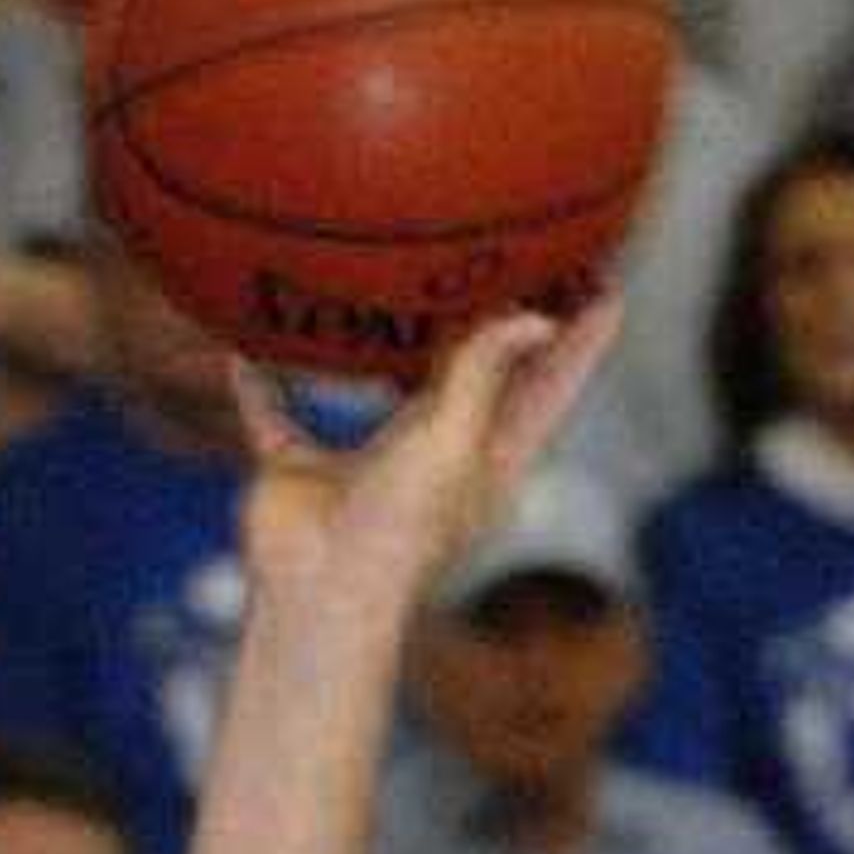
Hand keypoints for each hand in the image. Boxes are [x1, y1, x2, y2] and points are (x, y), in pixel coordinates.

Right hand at [222, 299, 623, 649]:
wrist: (316, 594)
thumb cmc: (396, 529)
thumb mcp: (451, 440)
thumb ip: (484, 370)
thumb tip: (536, 316)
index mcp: (487, 463)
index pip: (548, 390)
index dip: (580, 343)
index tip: (609, 289)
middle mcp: (433, 460)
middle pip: (479, 380)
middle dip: (501, 327)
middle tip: (525, 259)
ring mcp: (367, 467)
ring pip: (381, 390)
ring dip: (388, 344)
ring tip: (399, 282)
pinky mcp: (302, 473)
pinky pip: (276, 416)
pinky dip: (260, 385)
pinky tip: (244, 344)